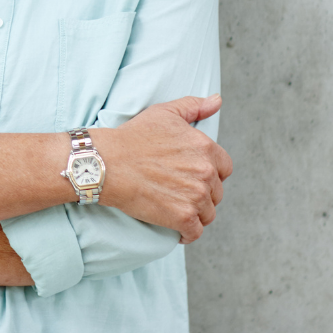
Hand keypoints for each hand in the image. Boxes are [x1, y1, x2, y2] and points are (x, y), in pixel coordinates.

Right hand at [96, 94, 231, 243]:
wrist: (108, 162)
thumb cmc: (134, 136)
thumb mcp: (164, 113)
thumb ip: (194, 106)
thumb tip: (217, 100)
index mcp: (205, 147)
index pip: (224, 168)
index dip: (209, 172)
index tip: (191, 173)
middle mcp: (205, 172)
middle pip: (217, 192)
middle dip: (202, 192)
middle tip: (178, 188)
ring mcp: (195, 196)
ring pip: (207, 213)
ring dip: (194, 212)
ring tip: (174, 204)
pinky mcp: (183, 217)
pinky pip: (195, 232)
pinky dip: (186, 232)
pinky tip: (174, 225)